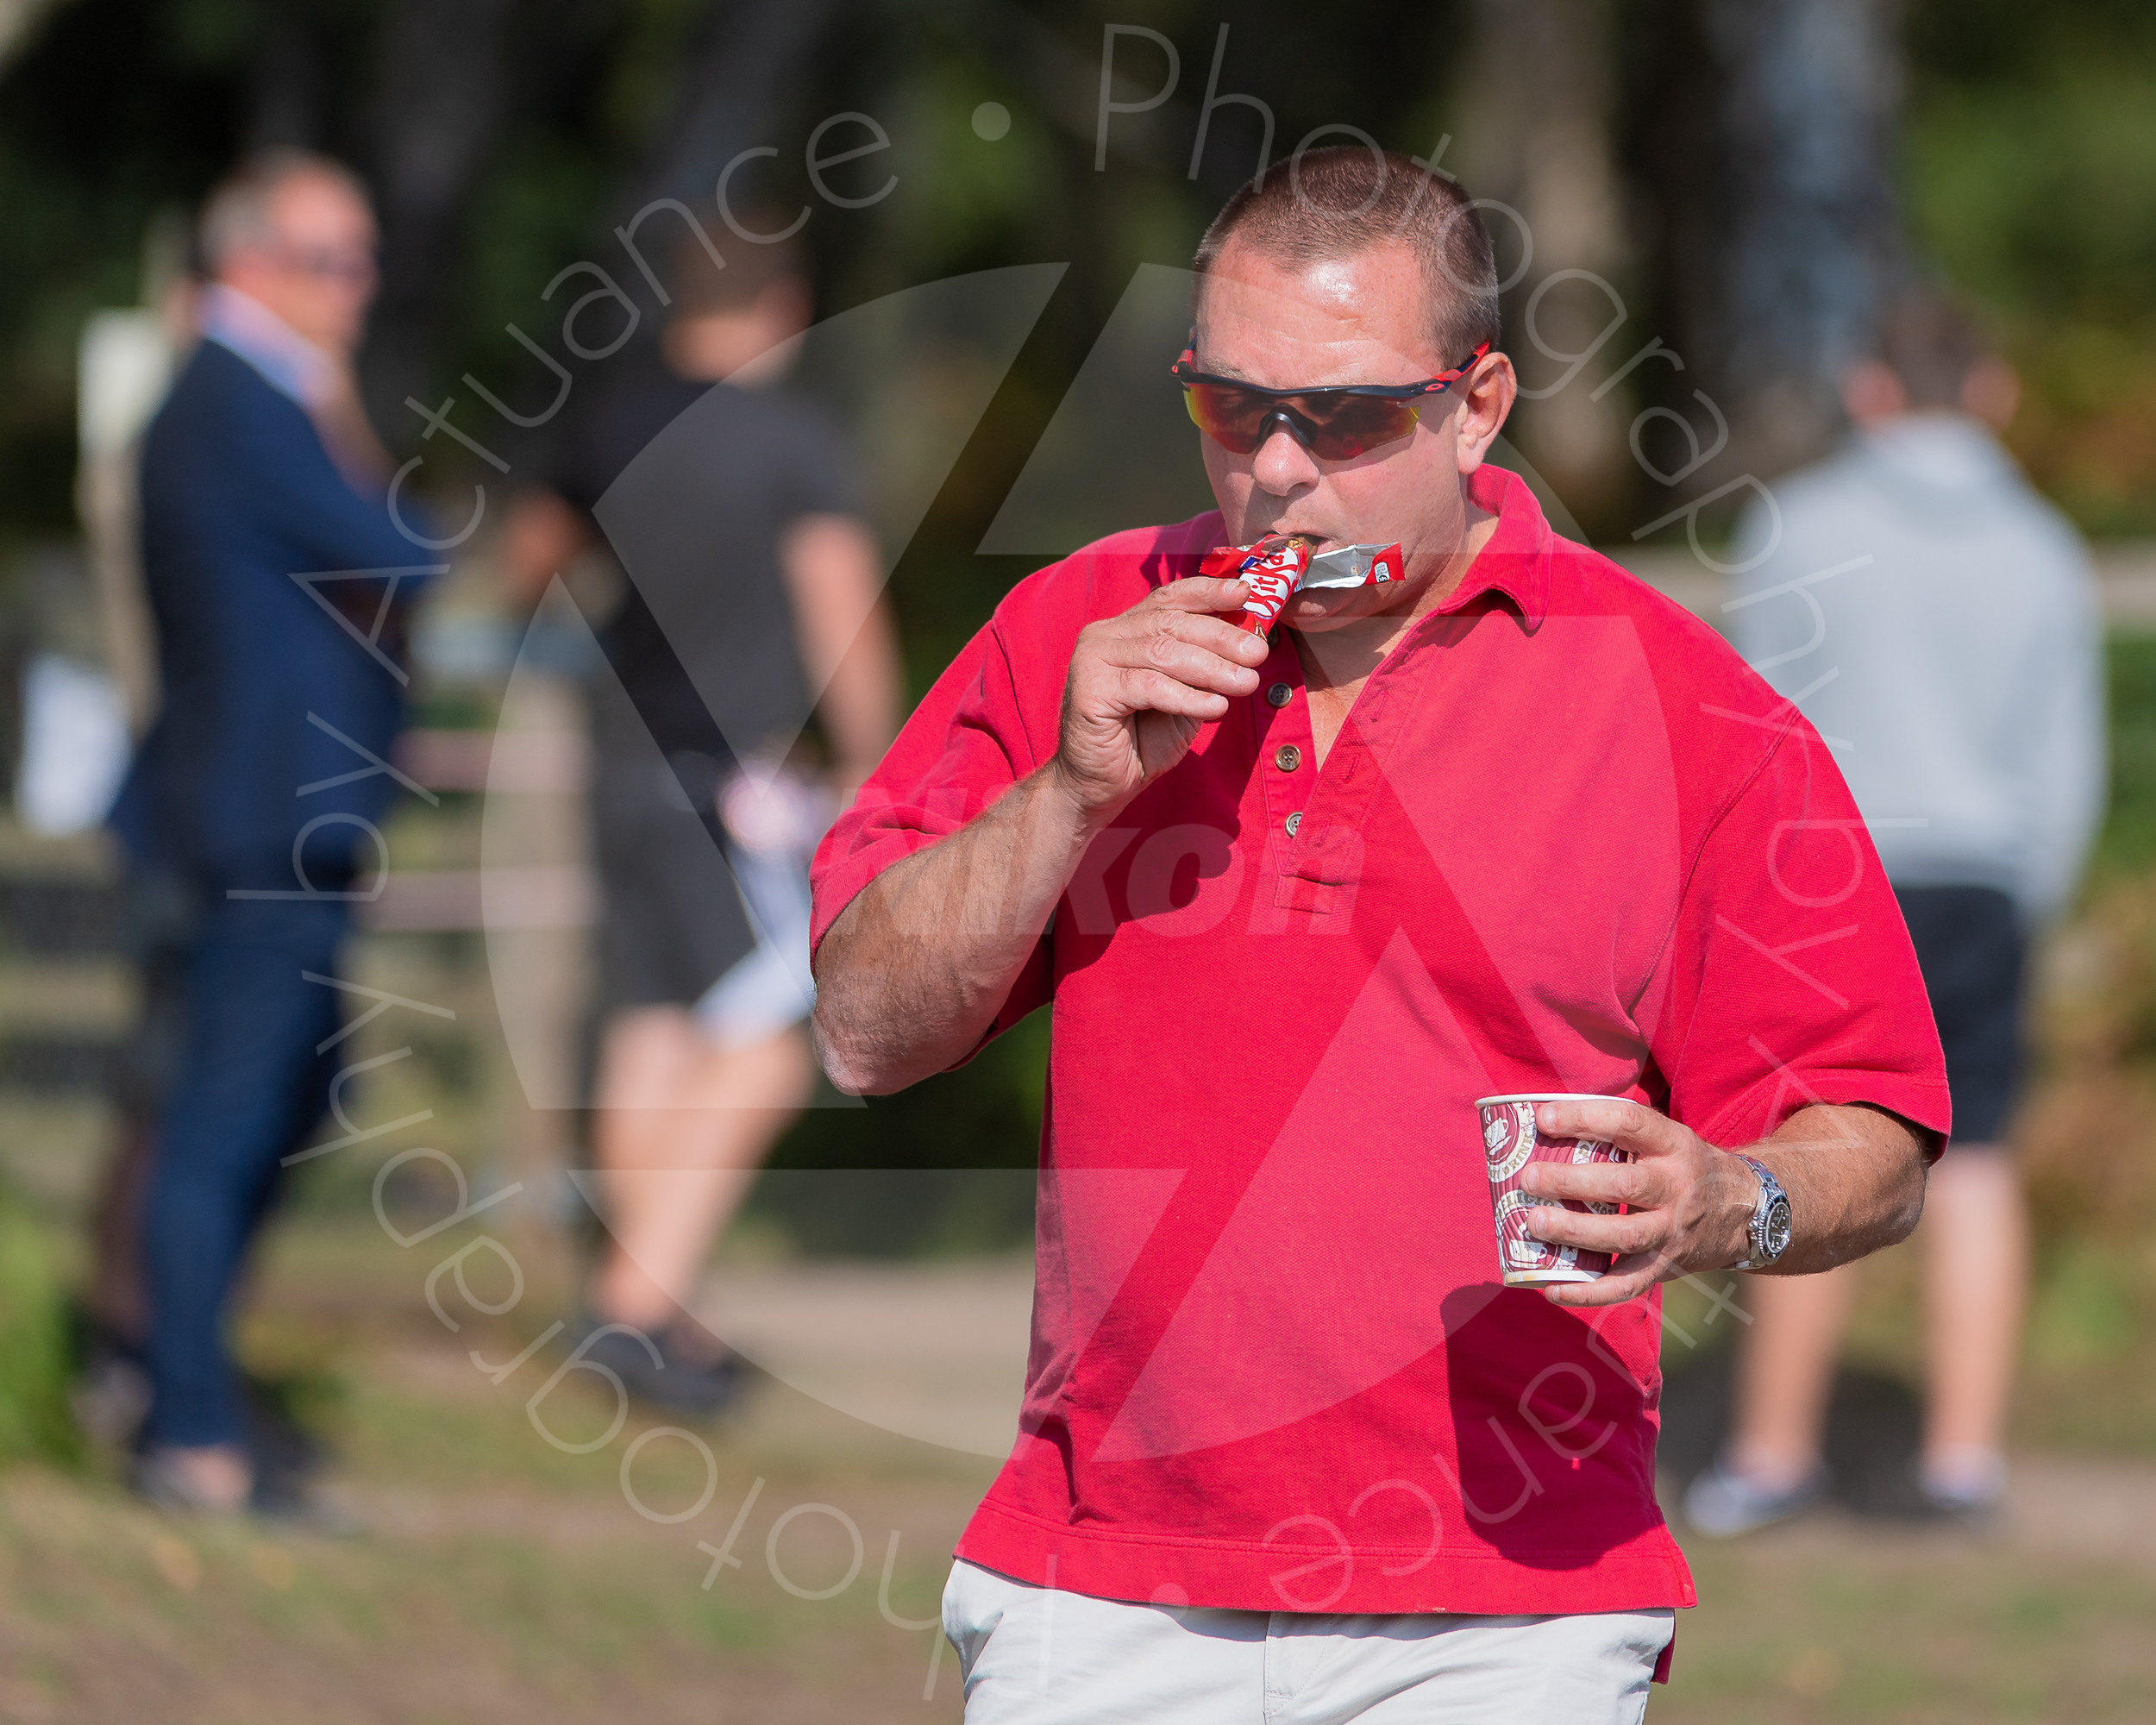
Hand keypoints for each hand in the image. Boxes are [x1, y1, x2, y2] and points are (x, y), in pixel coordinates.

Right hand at [1050, 577, 1270, 820]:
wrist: (1099, 786)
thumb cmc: (1142, 741)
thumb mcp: (1184, 695)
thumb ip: (1205, 666)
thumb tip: (1250, 643)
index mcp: (1126, 628)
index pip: (1170, 598)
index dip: (1209, 592)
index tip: (1245, 594)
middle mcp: (1105, 635)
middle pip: (1171, 622)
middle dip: (1221, 636)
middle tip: (1258, 653)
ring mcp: (1093, 658)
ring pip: (1163, 652)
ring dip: (1212, 668)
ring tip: (1246, 683)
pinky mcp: (1090, 688)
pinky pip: (1150, 686)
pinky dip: (1188, 697)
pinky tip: (1215, 707)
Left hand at [1515, 1097, 1757, 1307]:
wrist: (1744, 1211)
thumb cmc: (1682, 1166)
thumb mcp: (1666, 1137)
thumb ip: (1618, 1132)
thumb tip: (1540, 1122)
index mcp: (1673, 1144)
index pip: (1629, 1123)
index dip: (1585, 1118)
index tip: (1543, 1119)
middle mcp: (1676, 1187)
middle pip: (1625, 1185)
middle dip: (1572, 1182)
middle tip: (1529, 1179)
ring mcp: (1673, 1230)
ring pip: (1626, 1236)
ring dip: (1576, 1232)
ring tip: (1534, 1224)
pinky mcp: (1666, 1266)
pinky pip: (1627, 1284)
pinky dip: (1589, 1293)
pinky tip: (1552, 1289)